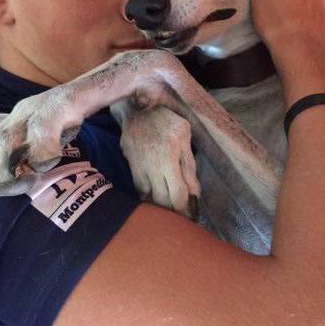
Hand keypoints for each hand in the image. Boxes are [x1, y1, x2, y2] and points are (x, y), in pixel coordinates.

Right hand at [117, 105, 200, 219]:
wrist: (137, 106)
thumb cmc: (166, 119)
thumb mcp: (184, 135)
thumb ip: (189, 165)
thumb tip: (194, 193)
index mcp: (170, 155)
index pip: (178, 194)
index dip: (185, 210)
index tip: (191, 219)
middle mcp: (153, 164)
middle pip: (163, 201)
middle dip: (174, 213)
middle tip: (182, 219)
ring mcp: (139, 165)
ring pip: (150, 198)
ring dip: (161, 208)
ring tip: (171, 211)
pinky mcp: (130, 164)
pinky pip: (139, 189)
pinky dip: (148, 198)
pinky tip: (156, 200)